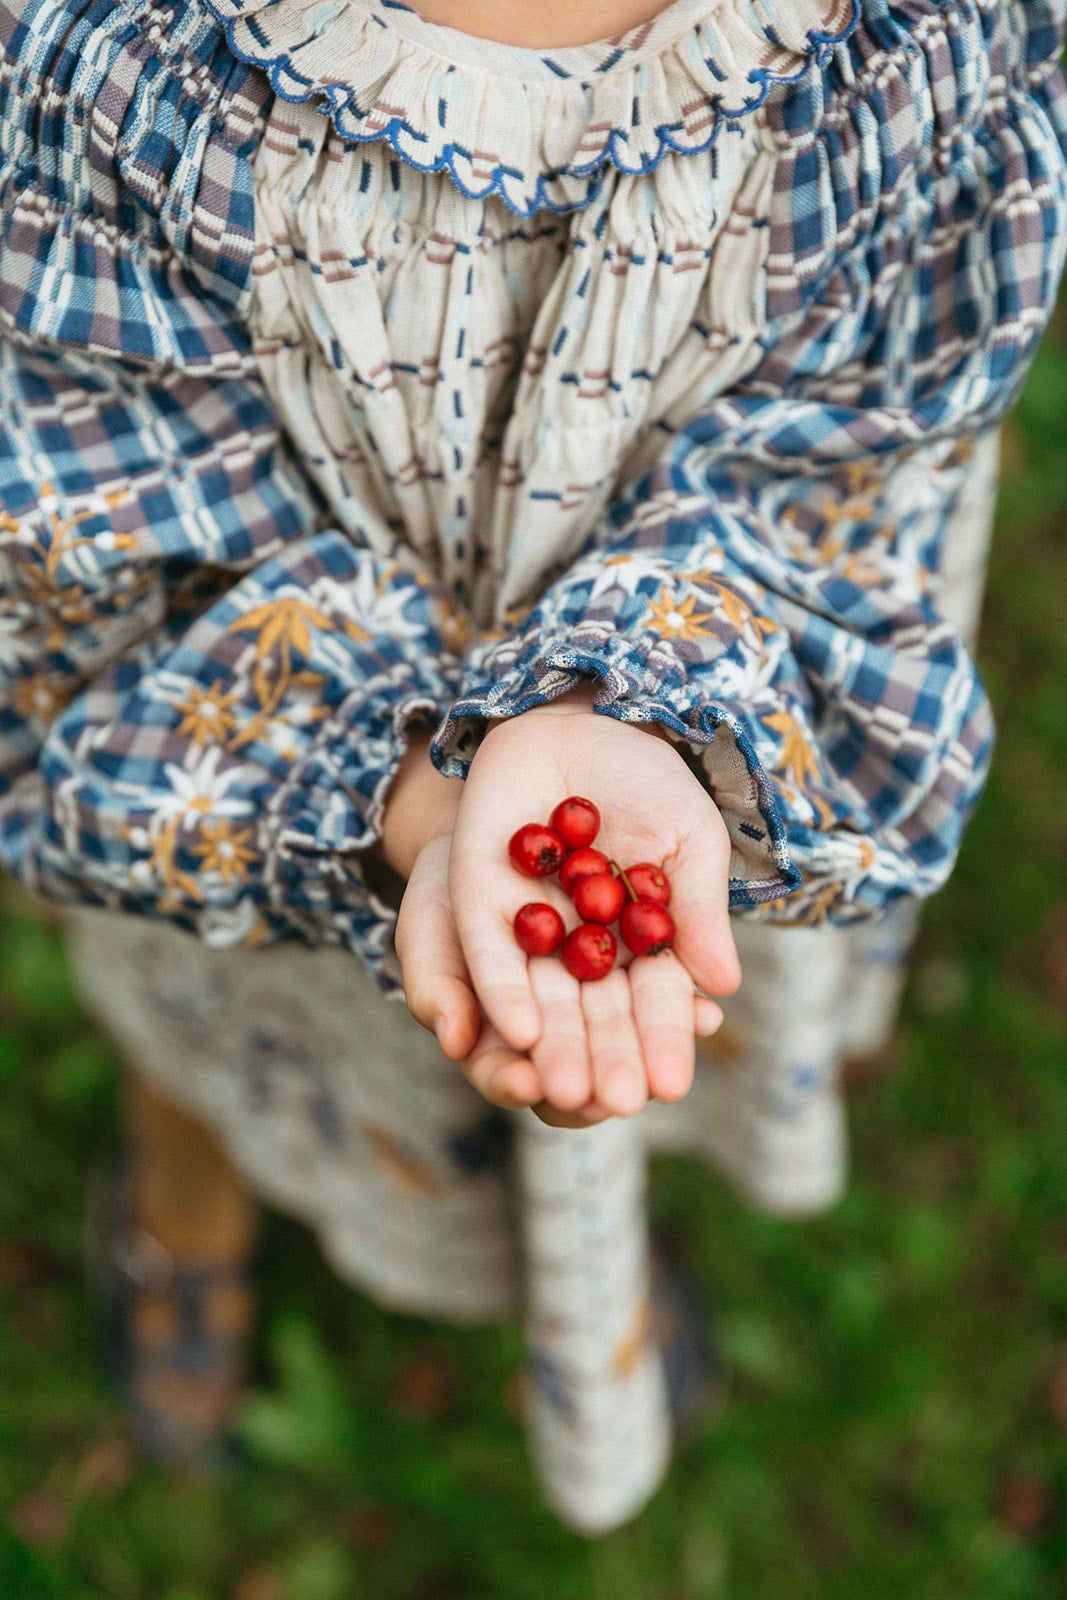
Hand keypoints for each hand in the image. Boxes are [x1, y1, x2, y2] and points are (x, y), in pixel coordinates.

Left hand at [445, 687, 739, 1123]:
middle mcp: (583, 950)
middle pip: (593, 1017)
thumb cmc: (645, 780)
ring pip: (542, 1001)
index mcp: (640, 945)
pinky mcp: (480, 904)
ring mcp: (530, 930)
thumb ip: (694, 909)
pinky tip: (518, 1031)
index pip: (652, 1005)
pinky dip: (505, 992)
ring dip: (554, 1045)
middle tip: (614, 1102)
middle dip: (603, 1059)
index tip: (670, 1086)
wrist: (580, 719)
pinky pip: (490, 958)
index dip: (660, 1043)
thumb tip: (723, 984)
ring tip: (565, 1090)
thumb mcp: (686, 839)